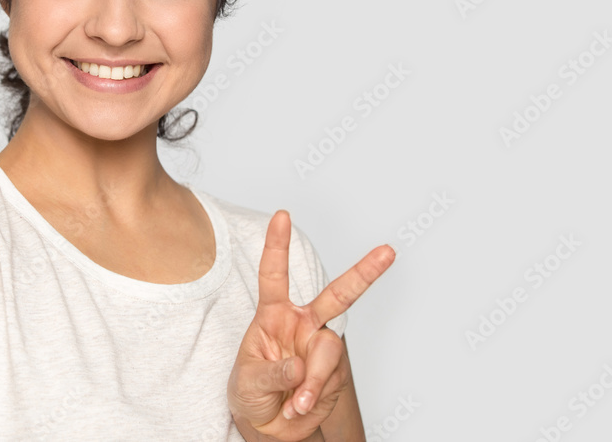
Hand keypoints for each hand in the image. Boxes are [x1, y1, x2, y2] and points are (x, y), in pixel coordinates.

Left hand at [228, 210, 394, 441]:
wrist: (267, 425)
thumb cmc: (250, 392)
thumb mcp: (247, 381)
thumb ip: (271, 372)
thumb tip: (298, 367)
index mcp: (274, 315)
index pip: (275, 275)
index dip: (278, 245)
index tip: (282, 215)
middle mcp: (303, 325)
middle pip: (338, 295)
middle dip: (364, 273)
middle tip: (388, 251)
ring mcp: (320, 348)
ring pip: (328, 352)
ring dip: (311, 380)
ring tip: (295, 403)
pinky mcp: (333, 373)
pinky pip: (329, 380)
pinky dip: (313, 396)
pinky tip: (299, 406)